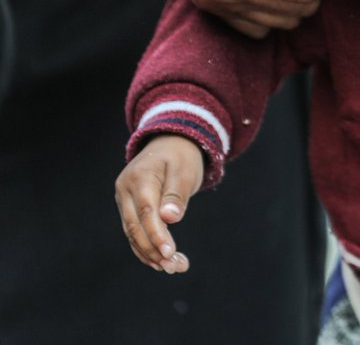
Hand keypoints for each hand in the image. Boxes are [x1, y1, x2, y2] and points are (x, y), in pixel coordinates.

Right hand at [115, 135, 203, 273]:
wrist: (170, 143)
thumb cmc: (182, 157)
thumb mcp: (185, 171)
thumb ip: (177, 195)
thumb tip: (169, 219)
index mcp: (140, 176)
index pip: (146, 211)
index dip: (156, 234)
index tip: (170, 253)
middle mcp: (125, 189)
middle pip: (135, 226)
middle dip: (153, 250)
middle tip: (174, 267)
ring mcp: (123, 198)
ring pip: (132, 233)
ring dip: (150, 253)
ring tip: (171, 267)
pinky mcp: (127, 207)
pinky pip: (133, 231)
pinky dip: (145, 247)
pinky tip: (159, 261)